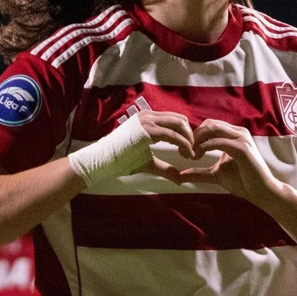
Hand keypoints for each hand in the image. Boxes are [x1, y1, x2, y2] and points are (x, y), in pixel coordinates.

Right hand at [69, 109, 194, 184]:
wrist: (103, 161)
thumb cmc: (122, 160)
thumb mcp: (148, 162)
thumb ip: (165, 168)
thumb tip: (179, 179)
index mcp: (148, 119)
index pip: (175, 120)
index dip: (186, 134)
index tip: (189, 150)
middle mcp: (148, 116)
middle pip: (181, 120)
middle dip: (191, 136)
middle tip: (192, 153)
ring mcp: (147, 121)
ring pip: (179, 124)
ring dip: (189, 140)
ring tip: (189, 155)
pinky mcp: (146, 129)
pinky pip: (172, 134)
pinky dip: (183, 144)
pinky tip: (185, 154)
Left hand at [176, 119, 284, 206]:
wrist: (261, 192)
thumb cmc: (242, 182)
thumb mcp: (215, 174)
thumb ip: (199, 172)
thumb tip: (181, 176)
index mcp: (233, 135)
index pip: (209, 125)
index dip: (194, 136)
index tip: (184, 152)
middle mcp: (238, 132)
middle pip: (209, 123)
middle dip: (193, 136)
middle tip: (184, 153)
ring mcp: (241, 138)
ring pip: (213, 128)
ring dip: (197, 140)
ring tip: (191, 155)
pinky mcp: (242, 148)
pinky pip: (218, 141)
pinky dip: (204, 147)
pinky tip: (197, 157)